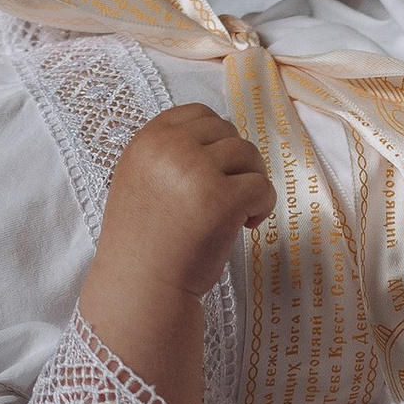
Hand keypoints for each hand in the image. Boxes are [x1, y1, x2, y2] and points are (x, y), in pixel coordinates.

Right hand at [92, 103, 273, 301]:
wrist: (141, 290)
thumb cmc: (145, 242)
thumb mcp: (140, 179)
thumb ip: (169, 153)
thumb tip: (220, 136)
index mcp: (148, 141)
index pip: (199, 113)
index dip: (216, 141)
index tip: (214, 170)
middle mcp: (169, 149)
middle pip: (228, 132)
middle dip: (235, 163)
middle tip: (227, 196)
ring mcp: (195, 172)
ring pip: (249, 155)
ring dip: (250, 182)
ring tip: (236, 213)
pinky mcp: (221, 200)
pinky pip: (263, 186)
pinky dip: (263, 206)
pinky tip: (247, 225)